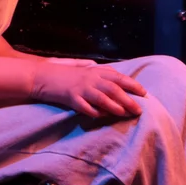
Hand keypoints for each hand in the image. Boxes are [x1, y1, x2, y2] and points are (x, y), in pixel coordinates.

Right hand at [31, 62, 145, 117]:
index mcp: (95, 70)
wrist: (41, 76)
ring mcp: (81, 88)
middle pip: (114, 89)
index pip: (118, 77)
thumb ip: (95, 69)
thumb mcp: (81, 67)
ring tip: (126, 114)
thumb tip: (109, 71)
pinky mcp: (71, 98)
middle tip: (139, 109)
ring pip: (103, 98)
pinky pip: (87, 108)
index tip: (144, 93)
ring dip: (116, 107)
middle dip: (128, 99)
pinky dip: (96, 113)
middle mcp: (90, 78)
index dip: (132, 85)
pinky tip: (103, 117)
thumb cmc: (62, 71)